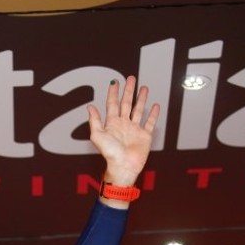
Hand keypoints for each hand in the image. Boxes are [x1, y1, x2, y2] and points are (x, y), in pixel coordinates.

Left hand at [87, 76, 159, 204]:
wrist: (124, 166)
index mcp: (112, 123)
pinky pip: (150, 122)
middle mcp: (123, 124)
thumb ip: (95, 120)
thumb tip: (89, 106)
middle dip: (128, 90)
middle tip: (131, 78)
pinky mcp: (145, 136)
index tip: (114, 82)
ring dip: (141, 99)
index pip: (112, 104)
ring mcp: (135, 129)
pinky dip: (153, 114)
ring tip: (144, 87)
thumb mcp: (97, 135)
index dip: (113, 93)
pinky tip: (155, 105)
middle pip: (126, 103)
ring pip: (138, 110)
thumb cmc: (110, 153)